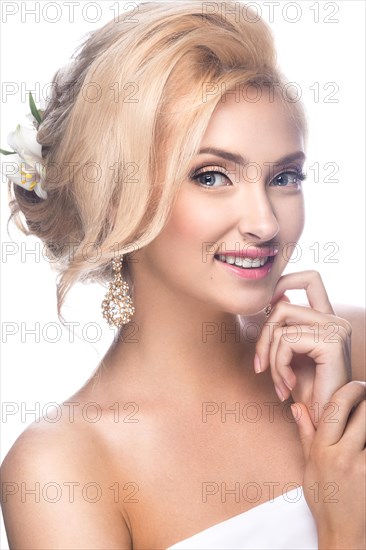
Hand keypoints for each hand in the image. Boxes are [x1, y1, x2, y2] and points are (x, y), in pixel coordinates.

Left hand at [255, 270, 351, 426]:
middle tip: (260, 366)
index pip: (310, 279)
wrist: (326, 422)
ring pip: (280, 323)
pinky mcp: (332, 342)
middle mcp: (336, 319)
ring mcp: (337, 328)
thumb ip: (285, 326)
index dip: (284, 281)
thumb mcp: (290, 353)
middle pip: (282, 304)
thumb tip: (274, 298)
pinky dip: (278, 365)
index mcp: (328, 318)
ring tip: (277, 383)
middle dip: (263, 336)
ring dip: (269, 357)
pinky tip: (287, 387)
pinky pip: (286, 341)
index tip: (265, 307)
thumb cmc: (306, 391)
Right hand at [291, 381, 365, 548]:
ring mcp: (362, 466)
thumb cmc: (325, 500)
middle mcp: (342, 455)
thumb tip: (297, 406)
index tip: (357, 384)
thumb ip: (306, 433)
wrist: (344, 533)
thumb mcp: (309, 465)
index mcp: (322, 449)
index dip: (349, 390)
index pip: (335, 407)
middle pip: (362, 412)